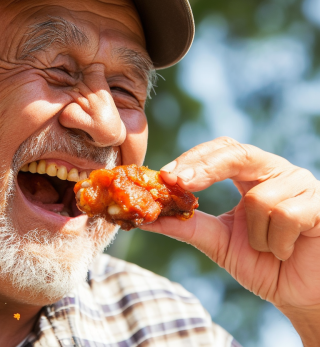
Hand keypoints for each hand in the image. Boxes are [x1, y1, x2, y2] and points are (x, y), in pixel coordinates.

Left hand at [141, 137, 319, 343]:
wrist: (299, 294)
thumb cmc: (261, 263)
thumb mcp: (218, 241)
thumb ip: (187, 225)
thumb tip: (146, 218)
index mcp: (250, 173)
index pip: (220, 151)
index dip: (193, 158)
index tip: (166, 176)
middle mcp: (274, 170)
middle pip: (237, 153)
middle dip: (205, 168)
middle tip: (179, 181)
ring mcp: (300, 182)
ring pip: (259, 199)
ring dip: (256, 235)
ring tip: (269, 249)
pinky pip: (286, 215)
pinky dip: (278, 243)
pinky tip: (286, 251)